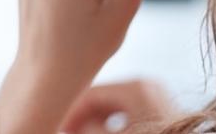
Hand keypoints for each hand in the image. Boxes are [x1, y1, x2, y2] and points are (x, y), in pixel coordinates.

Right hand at [60, 80, 179, 132]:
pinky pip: (127, 114)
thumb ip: (89, 128)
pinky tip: (99, 132)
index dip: (69, 110)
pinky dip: (111, 125)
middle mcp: (147, 86)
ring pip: (113, 107)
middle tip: (65, 131)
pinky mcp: (161, 111)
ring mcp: (156, 98)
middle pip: (102, 98)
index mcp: (137, 87)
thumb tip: (71, 125)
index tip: (55, 124)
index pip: (91, 92)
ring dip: (94, 122)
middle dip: (82, 117)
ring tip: (79, 133)